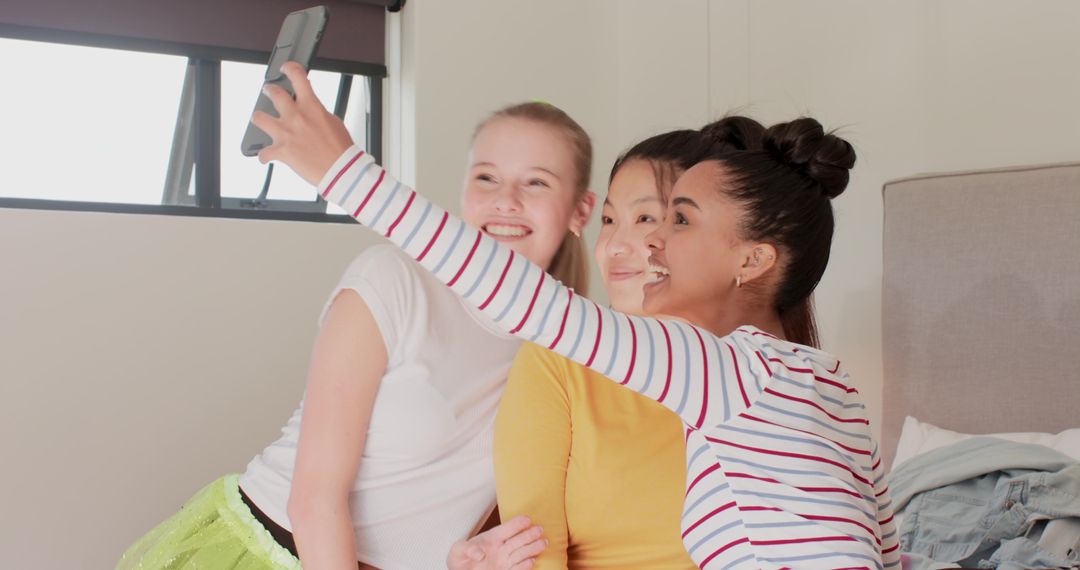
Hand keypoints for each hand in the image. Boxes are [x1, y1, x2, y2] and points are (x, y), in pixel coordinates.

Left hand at [251, 61, 354, 184]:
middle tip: (269, 91)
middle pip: (274, 93)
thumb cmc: (341, 149)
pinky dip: (265, 155)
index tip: (286, 69)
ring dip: (259, 118)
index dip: (289, 68)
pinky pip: (264, 153)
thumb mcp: (333, 122)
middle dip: (269, 90)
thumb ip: (317, 112)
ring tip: (260, 120)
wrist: (341, 171)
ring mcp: (286, 134)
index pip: (298, 76)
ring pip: (258, 118)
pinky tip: (267, 156)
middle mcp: (296, 117)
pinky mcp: (281, 152)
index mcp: (311, 106)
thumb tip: (309, 109)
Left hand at [446, 515, 546, 569]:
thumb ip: (467, 549)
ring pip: (521, 552)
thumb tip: (480, 554)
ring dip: (532, 548)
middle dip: (529, 534)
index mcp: (492, 538)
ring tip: (543, 543)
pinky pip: (517, 568)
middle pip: (518, 540)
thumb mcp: (457, 551)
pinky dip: (525, 565)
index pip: (506, 528)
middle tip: (539, 530)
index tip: (527, 519)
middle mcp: (501, 548)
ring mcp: (505, 560)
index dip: (516, 523)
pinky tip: (531, 561)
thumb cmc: (460, 560)